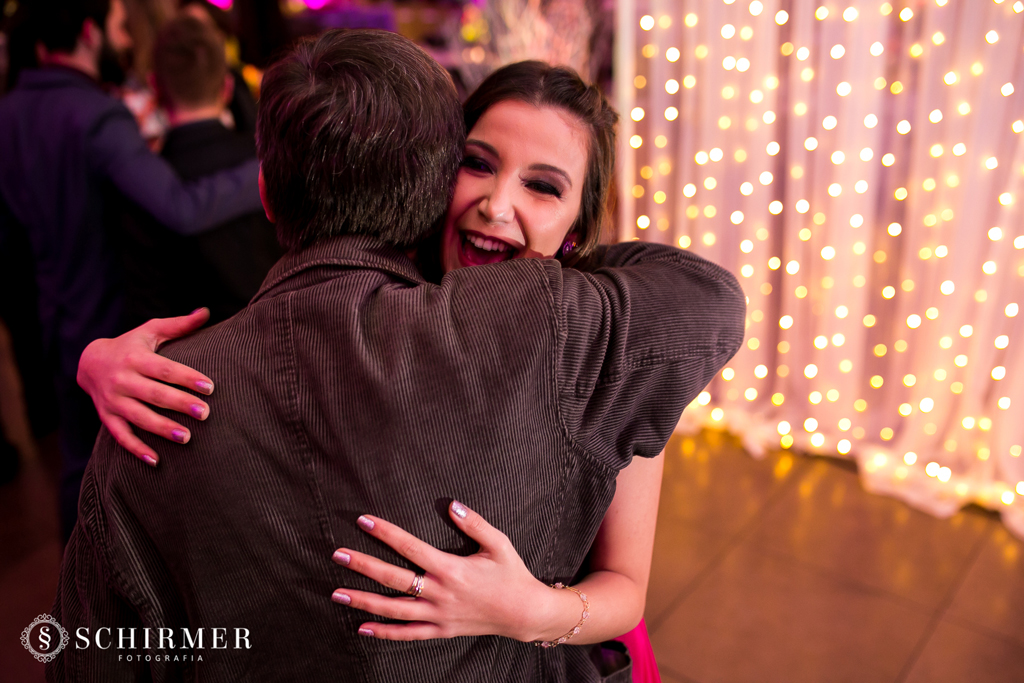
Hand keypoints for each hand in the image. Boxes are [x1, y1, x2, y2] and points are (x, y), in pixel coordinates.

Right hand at [77, 309, 214, 465]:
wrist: (89, 362)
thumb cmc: (130, 345)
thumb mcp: (150, 331)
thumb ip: (178, 325)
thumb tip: (205, 312)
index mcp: (135, 357)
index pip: (164, 369)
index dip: (186, 377)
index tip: (209, 387)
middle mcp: (122, 380)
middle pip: (154, 394)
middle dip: (180, 404)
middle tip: (205, 413)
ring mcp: (113, 401)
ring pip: (139, 417)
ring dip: (162, 429)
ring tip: (187, 437)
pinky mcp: (107, 417)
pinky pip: (121, 437)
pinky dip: (136, 449)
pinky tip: (156, 460)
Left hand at [331, 501, 571, 641]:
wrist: (524, 612)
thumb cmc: (511, 574)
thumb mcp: (498, 543)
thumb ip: (474, 523)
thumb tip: (452, 504)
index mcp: (450, 568)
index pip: (409, 546)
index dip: (385, 532)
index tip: (364, 521)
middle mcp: (439, 593)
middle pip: (393, 578)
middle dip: (363, 565)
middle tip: (338, 554)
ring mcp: (438, 615)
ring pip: (393, 609)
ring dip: (363, 600)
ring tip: (337, 592)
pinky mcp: (440, 631)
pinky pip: (407, 634)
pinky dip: (383, 632)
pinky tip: (361, 627)